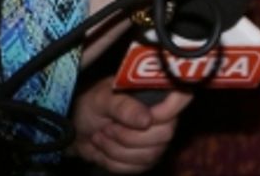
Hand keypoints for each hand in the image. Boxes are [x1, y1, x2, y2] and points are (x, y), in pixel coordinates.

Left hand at [70, 78, 191, 172]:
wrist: (77, 129)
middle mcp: (162, 115)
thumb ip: (124, 107)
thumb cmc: (92, 105)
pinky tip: (104, 148)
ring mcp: (156, 138)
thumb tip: (147, 120)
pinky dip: (114, 161)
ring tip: (102, 135)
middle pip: (165, 134)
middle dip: (129, 136)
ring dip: (117, 149)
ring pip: (150, 154)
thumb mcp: (102, 99)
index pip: (182, 97)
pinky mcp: (146, 158)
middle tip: (108, 127)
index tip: (145, 117)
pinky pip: (137, 168)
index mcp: (156, 92)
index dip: (170, 109)